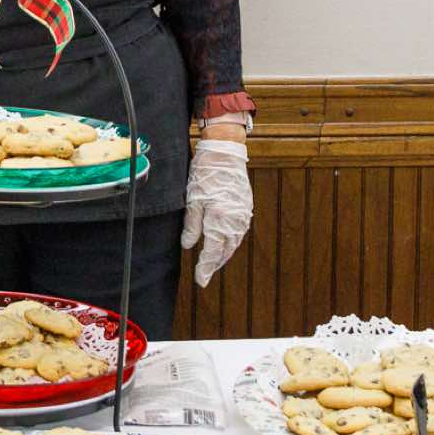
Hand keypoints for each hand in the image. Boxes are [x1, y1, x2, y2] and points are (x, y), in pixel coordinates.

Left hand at [180, 138, 252, 287]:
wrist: (225, 153)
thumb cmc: (205, 174)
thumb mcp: (192, 200)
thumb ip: (191, 226)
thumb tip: (188, 246)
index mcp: (220, 221)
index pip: (212, 253)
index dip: (205, 269)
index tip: (200, 281)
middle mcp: (235, 222)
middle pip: (225, 251)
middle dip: (214, 264)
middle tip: (204, 274)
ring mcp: (243, 215)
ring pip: (233, 243)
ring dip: (223, 253)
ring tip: (213, 261)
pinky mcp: (246, 207)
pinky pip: (238, 232)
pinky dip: (230, 240)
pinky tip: (224, 241)